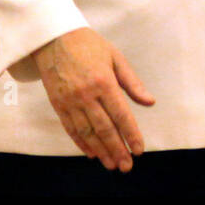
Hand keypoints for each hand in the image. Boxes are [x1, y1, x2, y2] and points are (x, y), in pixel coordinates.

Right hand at [30, 27, 154, 170]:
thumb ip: (132, 83)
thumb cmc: (90, 45)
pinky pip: (70, 128)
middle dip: (117, 149)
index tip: (139, 149)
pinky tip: (92, 153)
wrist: (54, 38)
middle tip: (126, 166)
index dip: (131, 134)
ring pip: (87, 133)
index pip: (121, 114)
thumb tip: (150, 102)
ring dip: (101, 151)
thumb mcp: (116, 58)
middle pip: (104, 128)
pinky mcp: (58, 104)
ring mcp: (70, 101)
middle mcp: (86, 95)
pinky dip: (81, 143)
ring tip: (111, 164)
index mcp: (104, 82)